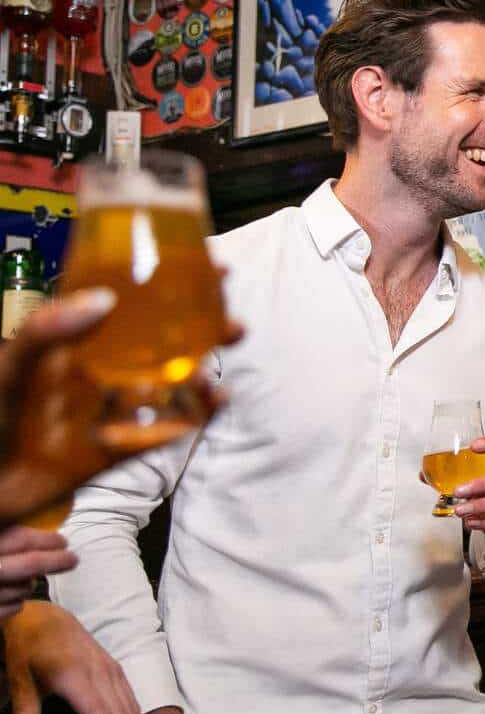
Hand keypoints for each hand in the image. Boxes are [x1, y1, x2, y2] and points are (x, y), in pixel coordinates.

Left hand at [0, 289, 241, 526]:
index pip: (132, 303)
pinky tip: (214, 403)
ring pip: (172, 385)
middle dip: (205, 331)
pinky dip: (196, 417)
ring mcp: (114, 408)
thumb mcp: (11, 366)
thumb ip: (46, 330)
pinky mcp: (121, 445)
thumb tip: (104, 299)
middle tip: (233, 324)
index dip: (171, 283)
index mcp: (77, 342)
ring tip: (218, 369)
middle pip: (164, 343)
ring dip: (204, 372)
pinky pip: (166, 430)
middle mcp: (102, 370)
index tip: (210, 268)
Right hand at [0, 525, 77, 620]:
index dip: (46, 540)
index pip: (21, 539)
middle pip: (31, 564)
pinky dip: (17, 602)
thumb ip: (12, 541)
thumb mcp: (0, 543)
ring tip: (26, 580)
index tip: (63, 542)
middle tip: (73, 559)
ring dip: (31, 583)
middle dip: (56, 561)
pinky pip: (13, 608)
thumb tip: (44, 536)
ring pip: (24, 588)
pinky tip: (11, 596)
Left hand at [3, 600, 141, 713]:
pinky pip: (132, 702)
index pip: (98, 710)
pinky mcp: (117, 672)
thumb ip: (23, 712)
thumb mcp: (20, 678)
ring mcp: (113, 671)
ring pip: (131, 711)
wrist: (46, 616)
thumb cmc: (28, 648)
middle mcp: (101, 673)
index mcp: (76, 675)